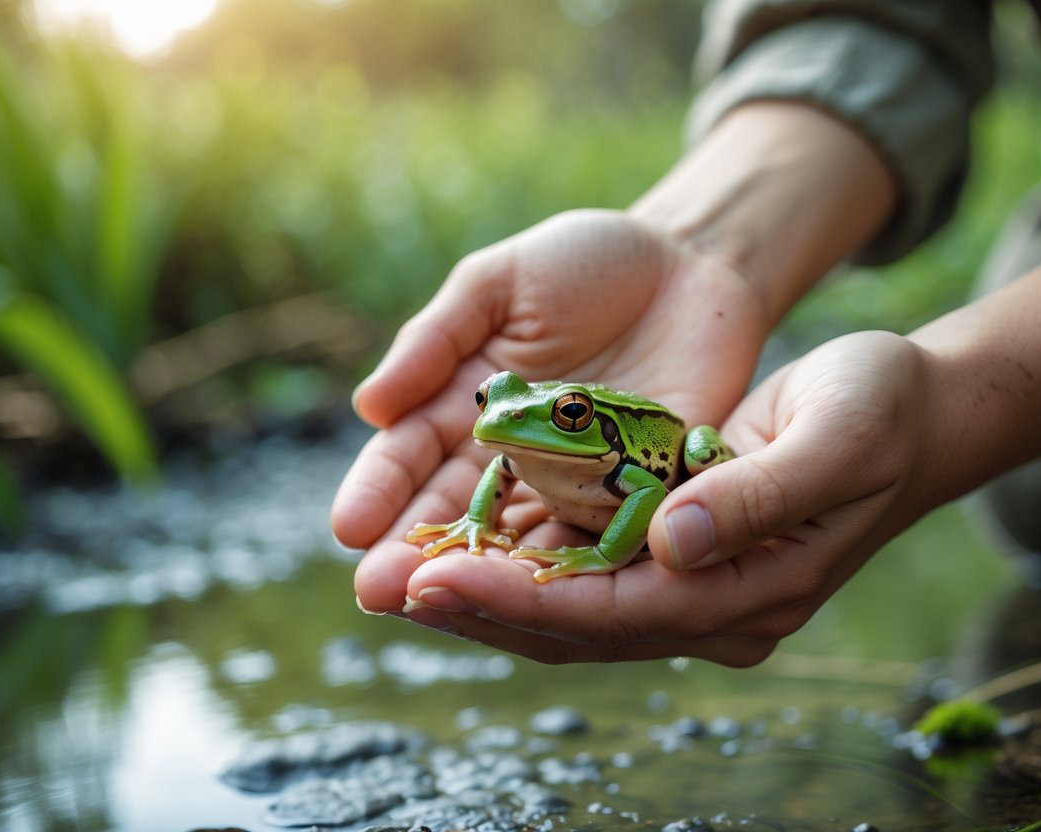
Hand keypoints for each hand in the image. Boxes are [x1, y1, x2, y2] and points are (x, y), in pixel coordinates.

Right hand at [331, 209, 768, 617]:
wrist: (690, 262)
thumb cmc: (587, 261)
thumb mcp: (500, 284)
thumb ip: (438, 339)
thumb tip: (368, 405)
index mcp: (466, 403)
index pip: (411, 455)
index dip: (380, 490)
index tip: (349, 527)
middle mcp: (510, 453)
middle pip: (454, 509)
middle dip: (413, 550)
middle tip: (378, 591)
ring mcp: (570, 478)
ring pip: (515, 535)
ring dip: (478, 573)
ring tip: (436, 601)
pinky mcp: (633, 491)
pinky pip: (594, 532)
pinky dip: (561, 563)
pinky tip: (531, 592)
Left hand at [389, 331, 943, 665]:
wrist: (909, 410)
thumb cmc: (882, 413)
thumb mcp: (838, 437)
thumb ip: (763, 495)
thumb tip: (675, 542)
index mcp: (753, 592)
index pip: (618, 614)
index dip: (520, 603)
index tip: (434, 583)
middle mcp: (715, 606)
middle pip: (579, 626)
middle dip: (480, 608)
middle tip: (383, 587)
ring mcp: (695, 587)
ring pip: (572, 608)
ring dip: (486, 593)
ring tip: (399, 574)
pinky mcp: (677, 554)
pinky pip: (585, 571)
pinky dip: (520, 562)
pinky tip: (460, 546)